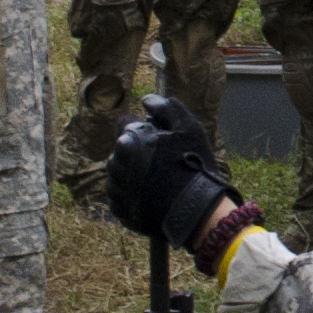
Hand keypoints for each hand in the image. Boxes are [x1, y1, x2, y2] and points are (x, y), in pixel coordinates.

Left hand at [107, 98, 254, 270]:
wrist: (195, 211)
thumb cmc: (194, 165)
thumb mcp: (189, 128)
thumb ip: (167, 108)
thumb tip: (146, 100)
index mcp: (129, 140)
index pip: (123, 124)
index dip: (141, 129)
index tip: (156, 137)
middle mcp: (116, 163)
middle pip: (120, 150)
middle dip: (135, 152)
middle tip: (160, 162)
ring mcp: (116, 189)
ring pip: (117, 174)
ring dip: (131, 173)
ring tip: (156, 181)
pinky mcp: (119, 210)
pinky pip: (120, 197)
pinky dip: (132, 195)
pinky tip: (151, 196)